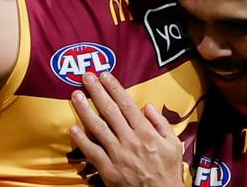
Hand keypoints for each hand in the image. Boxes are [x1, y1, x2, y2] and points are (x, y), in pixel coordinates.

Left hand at [70, 72, 184, 186]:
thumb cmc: (168, 171)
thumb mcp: (174, 143)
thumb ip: (161, 123)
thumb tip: (147, 105)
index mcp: (146, 132)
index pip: (127, 104)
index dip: (114, 88)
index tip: (105, 75)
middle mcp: (130, 140)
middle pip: (110, 110)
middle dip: (97, 91)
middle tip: (86, 76)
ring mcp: (118, 155)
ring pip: (98, 128)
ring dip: (85, 110)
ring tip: (75, 95)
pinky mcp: (108, 170)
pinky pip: (92, 153)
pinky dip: (82, 140)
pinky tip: (72, 129)